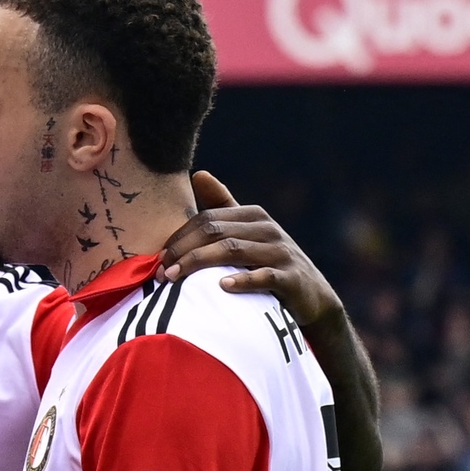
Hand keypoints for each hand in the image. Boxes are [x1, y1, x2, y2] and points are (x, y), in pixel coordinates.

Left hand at [160, 172, 341, 329]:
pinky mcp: (290, 278)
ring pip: (233, 250)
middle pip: (216, 232)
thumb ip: (223, 207)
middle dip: (183, 251)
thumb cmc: (268, 263)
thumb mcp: (248, 232)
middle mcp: (268, 229)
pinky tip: (221, 287)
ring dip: (199, 264)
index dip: (179, 238)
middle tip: (161, 272)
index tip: (158, 259)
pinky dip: (242, 281)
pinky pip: (264, 276)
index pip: (207, 219)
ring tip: (175, 278)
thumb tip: (199, 174)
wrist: (312, 296)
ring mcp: (281, 252)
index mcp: (253, 216)